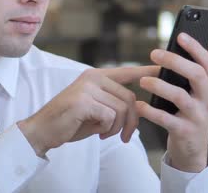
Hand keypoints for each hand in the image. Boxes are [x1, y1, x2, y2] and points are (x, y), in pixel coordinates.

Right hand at [18, 66, 158, 156]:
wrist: (42, 130)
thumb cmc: (70, 122)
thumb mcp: (96, 109)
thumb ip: (113, 102)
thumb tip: (138, 107)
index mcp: (96, 76)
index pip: (128, 72)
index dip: (148, 73)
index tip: (165, 71)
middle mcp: (92, 77)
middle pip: (131, 98)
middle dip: (132, 121)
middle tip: (123, 136)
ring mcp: (87, 87)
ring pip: (122, 108)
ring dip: (118, 127)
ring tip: (105, 133)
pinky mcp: (83, 101)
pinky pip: (110, 116)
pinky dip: (106, 129)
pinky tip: (95, 132)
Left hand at [136, 33, 207, 172]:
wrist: (193, 148)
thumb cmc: (193, 112)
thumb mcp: (203, 92)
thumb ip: (204, 70)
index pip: (207, 62)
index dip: (195, 48)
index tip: (180, 35)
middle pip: (196, 75)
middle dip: (175, 61)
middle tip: (154, 53)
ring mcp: (198, 117)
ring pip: (180, 97)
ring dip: (159, 85)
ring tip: (142, 80)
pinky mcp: (185, 132)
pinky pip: (166, 119)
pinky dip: (151, 111)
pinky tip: (139, 105)